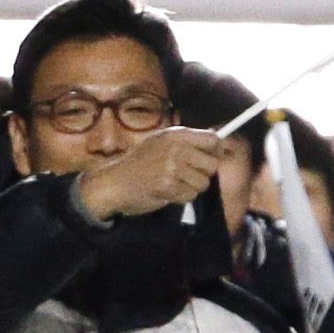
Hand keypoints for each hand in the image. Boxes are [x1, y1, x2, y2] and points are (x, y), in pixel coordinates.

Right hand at [70, 126, 238, 225]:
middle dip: (203, 174)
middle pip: (213, 164)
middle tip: (186, 175)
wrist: (114, 182)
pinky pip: (190, 195)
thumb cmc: (140, 163)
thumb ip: (186, 142)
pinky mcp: (167, 186)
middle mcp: (175, 148)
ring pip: (203, 183)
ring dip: (191, 187)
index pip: (213, 139)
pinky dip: (181, 197)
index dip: (215, 151)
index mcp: (175, 135)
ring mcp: (171, 167)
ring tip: (173, 182)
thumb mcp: (160, 143)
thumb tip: (219, 143)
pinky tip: (167, 191)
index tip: (210, 158)